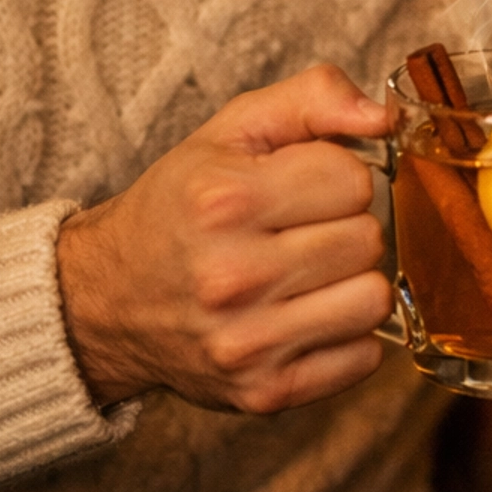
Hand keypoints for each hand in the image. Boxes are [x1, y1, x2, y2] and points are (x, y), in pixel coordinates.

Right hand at [56, 64, 392, 413]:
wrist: (106, 300)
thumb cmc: (181, 208)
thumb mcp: (232, 131)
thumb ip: (313, 98)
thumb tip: (384, 118)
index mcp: (225, 201)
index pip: (354, 179)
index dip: (337, 176)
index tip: (303, 187)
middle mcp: (232, 276)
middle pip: (368, 238)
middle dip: (344, 226)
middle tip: (300, 231)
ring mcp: (248, 343)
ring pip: (374, 299)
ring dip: (351, 282)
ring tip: (307, 274)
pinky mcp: (264, 393)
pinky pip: (364, 359)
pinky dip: (346, 336)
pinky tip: (305, 316)